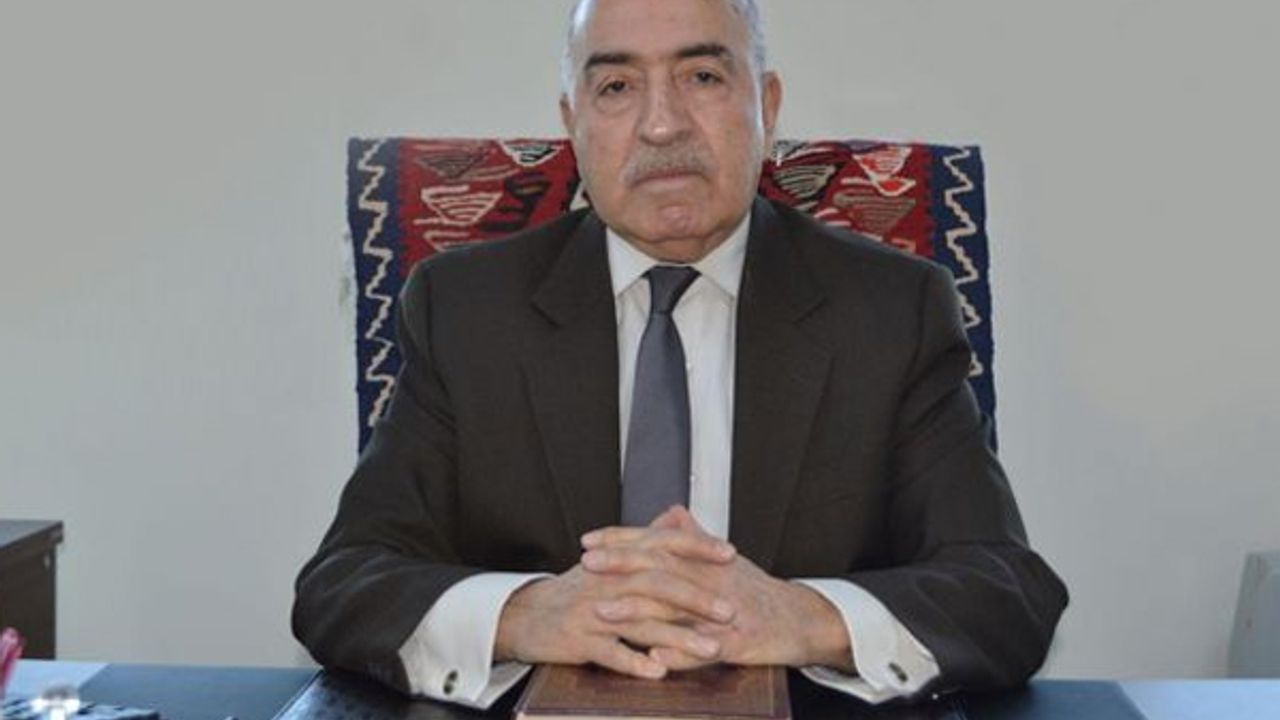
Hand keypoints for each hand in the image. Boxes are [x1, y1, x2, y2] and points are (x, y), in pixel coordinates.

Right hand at [493, 522, 737, 678]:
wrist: (527, 614)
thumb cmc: (577, 590)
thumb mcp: (611, 561)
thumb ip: (647, 541)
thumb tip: (678, 517)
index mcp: (619, 558)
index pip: (662, 543)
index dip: (697, 547)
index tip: (730, 554)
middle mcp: (607, 579)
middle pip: (658, 583)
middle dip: (698, 598)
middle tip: (731, 611)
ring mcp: (593, 610)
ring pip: (641, 621)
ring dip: (679, 637)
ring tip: (711, 648)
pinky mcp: (579, 639)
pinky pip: (610, 652)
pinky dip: (635, 661)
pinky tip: (660, 671)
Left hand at [582, 506, 853, 671]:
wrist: (799, 619)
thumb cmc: (756, 590)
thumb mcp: (723, 559)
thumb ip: (693, 536)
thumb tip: (671, 510)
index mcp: (703, 559)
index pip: (656, 541)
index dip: (621, 539)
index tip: (588, 540)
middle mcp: (710, 579)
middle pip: (660, 567)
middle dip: (620, 565)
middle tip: (587, 564)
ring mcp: (722, 612)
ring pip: (675, 609)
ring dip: (636, 612)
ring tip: (603, 613)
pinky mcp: (736, 643)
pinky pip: (703, 649)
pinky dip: (678, 654)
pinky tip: (652, 659)